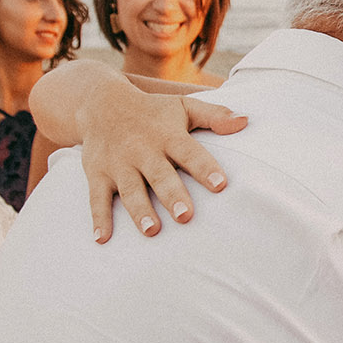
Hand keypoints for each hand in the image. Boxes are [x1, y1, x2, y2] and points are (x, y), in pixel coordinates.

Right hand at [80, 85, 246, 242]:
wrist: (99, 102)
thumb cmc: (152, 111)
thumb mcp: (183, 106)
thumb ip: (214, 115)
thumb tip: (246, 121)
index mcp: (167, 135)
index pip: (189, 152)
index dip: (205, 168)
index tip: (221, 185)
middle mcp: (142, 150)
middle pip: (159, 175)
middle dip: (172, 196)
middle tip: (186, 217)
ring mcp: (118, 164)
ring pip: (130, 190)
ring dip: (140, 211)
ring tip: (152, 231)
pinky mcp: (97, 174)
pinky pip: (97, 198)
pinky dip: (99, 218)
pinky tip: (103, 239)